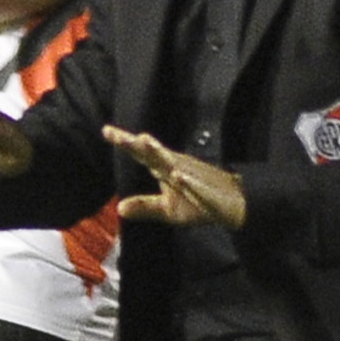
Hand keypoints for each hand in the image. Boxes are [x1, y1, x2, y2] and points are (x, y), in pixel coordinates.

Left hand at [106, 126, 244, 229]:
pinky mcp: (208, 193)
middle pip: (154, 154)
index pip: (142, 155)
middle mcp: (177, 167)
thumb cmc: (199, 203)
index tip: (106, 130)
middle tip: (117, 134)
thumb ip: (144, 207)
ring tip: (144, 141)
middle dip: (137, 144)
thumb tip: (119, 209)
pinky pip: (197, 186)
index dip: (126, 143)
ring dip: (160, 153)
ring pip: (174, 163)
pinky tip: (178, 176)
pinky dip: (188, 181)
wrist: (233, 205)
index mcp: (166, 169)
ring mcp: (193, 178)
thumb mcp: (167, 210)